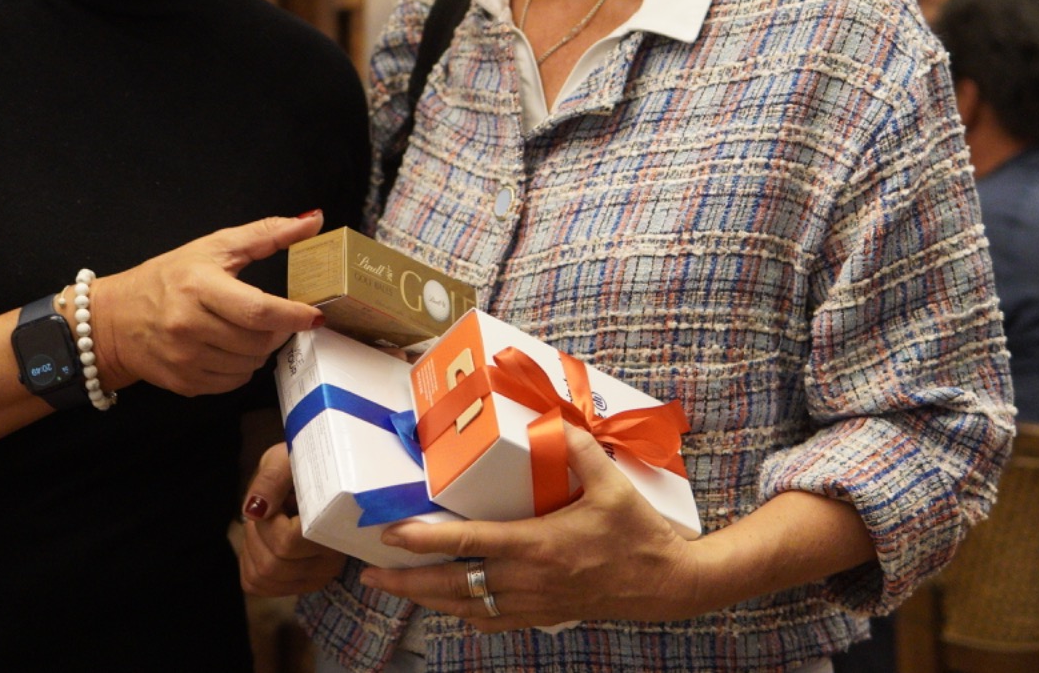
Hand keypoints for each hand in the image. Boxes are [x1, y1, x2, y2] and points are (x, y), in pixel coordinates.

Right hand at [92, 211, 325, 396]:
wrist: (114, 319)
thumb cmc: (167, 277)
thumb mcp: (212, 247)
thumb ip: (265, 234)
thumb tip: (314, 220)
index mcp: (199, 286)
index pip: (258, 309)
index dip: (293, 315)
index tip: (314, 315)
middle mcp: (189, 325)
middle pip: (259, 341)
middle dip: (278, 331)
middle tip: (277, 319)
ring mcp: (185, 359)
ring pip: (250, 365)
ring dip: (260, 350)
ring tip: (247, 330)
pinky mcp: (184, 383)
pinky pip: (233, 382)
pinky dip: (241, 368)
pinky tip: (229, 349)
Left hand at [239, 443, 346, 595]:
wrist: (318, 477)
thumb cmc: (303, 465)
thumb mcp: (286, 458)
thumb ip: (272, 479)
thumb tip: (254, 512)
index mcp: (333, 529)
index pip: (286, 543)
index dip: (269, 521)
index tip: (281, 499)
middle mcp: (330, 563)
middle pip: (271, 565)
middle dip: (257, 533)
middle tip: (271, 510)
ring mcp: (316, 579)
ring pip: (262, 578)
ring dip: (253, 547)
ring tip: (270, 523)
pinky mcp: (300, 585)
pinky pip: (257, 585)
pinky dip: (250, 560)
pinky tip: (265, 539)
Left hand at [361, 426, 699, 629]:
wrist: (669, 583)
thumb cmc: (639, 533)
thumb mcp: (613, 484)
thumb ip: (578, 448)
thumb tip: (549, 417)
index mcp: (538, 545)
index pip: (469, 542)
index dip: (426, 539)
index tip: (391, 534)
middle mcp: (529, 579)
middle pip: (454, 584)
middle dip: (406, 581)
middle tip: (369, 573)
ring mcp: (535, 602)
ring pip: (467, 607)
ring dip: (426, 600)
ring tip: (394, 589)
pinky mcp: (544, 615)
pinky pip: (492, 620)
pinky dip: (463, 613)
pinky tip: (448, 606)